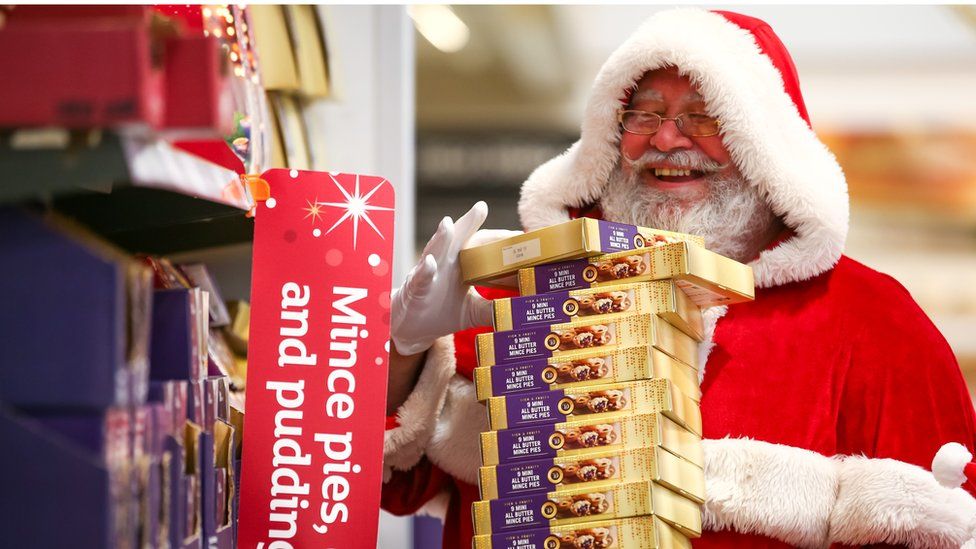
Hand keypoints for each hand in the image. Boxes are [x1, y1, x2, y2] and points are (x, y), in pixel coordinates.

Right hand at [390, 202, 517, 354]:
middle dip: (467, 223)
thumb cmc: (442, 312)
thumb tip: (520, 311)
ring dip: (441, 238)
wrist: (413, 328)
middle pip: (457, 240)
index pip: (479, 246)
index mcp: (460, 266)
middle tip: (480, 207)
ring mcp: (428, 275)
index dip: (496, 239)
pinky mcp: (415, 290)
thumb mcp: (472, 312)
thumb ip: (492, 309)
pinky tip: (430, 262)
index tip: (518, 235)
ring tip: (449, 224)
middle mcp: (444, 264)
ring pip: (435, 252)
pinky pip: (419, 279)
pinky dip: (424, 271)